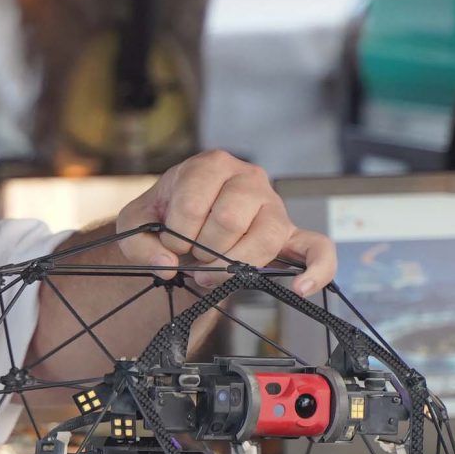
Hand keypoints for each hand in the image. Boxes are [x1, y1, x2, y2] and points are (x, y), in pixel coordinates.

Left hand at [112, 151, 336, 296]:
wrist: (186, 223)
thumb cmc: (166, 216)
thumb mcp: (137, 221)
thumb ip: (138, 242)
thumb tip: (167, 263)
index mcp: (211, 165)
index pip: (194, 203)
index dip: (176, 233)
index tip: (171, 242)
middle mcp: (249, 177)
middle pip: (229, 219)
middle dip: (204, 249)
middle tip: (193, 257)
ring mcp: (274, 205)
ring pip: (264, 237)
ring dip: (233, 264)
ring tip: (213, 271)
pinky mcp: (291, 232)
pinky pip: (317, 248)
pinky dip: (315, 269)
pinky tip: (301, 288)